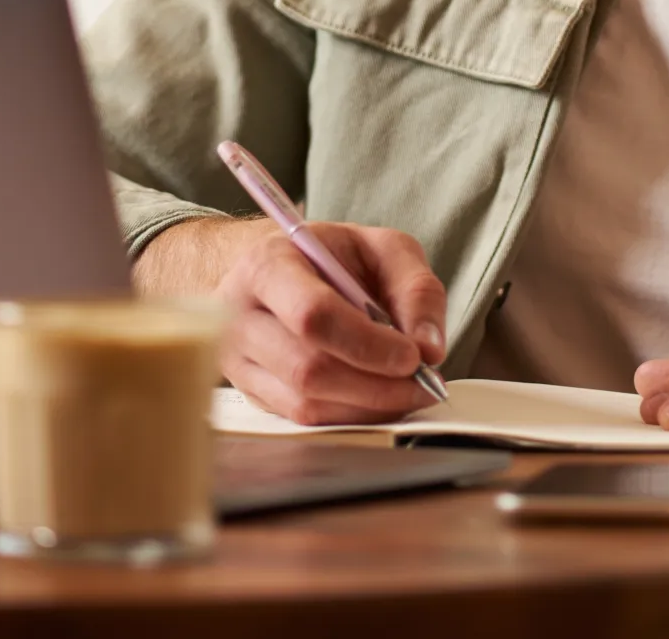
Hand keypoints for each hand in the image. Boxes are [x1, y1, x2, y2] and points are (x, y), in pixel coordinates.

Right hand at [136, 216, 446, 425]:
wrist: (280, 272)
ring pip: (304, 404)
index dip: (366, 344)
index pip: (311, 315)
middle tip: (423, 383)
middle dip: (375, 384)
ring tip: (407, 391)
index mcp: (267, 264)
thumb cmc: (333, 257)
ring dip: (367, 406)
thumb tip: (429, 348)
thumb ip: (415, 288)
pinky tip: (378, 399)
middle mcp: (240, 315)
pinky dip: (351, 416)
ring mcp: (238, 360)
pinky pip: (302, 420)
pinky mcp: (251, 392)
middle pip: (307, 369)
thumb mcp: (382, 248)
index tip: (413, 357)